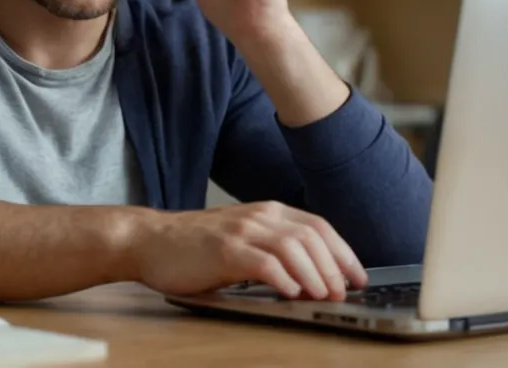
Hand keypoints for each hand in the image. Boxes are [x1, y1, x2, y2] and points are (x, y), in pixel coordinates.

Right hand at [131, 201, 367, 299]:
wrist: (149, 241)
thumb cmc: (195, 247)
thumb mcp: (242, 238)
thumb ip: (273, 248)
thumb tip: (311, 276)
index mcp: (268, 212)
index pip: (318, 226)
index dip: (343, 252)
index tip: (358, 277)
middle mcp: (259, 216)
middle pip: (312, 236)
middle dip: (334, 267)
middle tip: (342, 293)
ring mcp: (241, 230)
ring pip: (293, 247)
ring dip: (314, 273)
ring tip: (322, 296)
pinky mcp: (224, 250)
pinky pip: (263, 262)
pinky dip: (283, 278)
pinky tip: (291, 292)